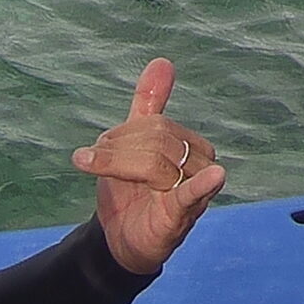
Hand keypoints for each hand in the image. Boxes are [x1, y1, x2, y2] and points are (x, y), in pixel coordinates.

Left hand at [74, 57, 226, 276]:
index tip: (95, 150)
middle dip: (118, 150)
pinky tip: (214, 176)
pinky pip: (196, 194)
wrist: (122, 241)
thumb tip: (163, 61)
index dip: (123, 134)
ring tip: (100, 176)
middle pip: (157, 141)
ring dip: (121, 167)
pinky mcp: (183, 215)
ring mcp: (192, 190)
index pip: (157, 125)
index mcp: (186, 145)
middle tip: (90, 161)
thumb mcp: (132, 144)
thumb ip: (150, 105)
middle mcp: (195, 165)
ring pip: (158, 163)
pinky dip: (204, 185)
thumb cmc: (132, 192)